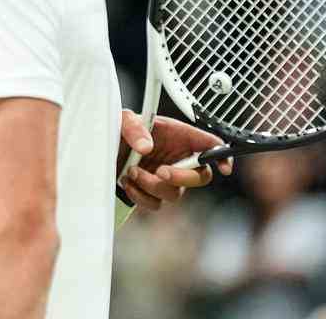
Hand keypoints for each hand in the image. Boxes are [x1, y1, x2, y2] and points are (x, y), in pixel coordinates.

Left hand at [116, 109, 233, 210]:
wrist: (102, 150)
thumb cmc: (119, 131)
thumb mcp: (124, 120)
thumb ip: (135, 127)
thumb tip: (147, 147)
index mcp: (179, 136)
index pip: (210, 145)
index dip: (222, 155)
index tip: (224, 167)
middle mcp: (177, 159)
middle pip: (200, 177)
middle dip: (182, 178)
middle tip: (161, 171)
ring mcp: (166, 179)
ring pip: (175, 194)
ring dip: (153, 186)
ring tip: (132, 171)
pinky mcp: (152, 193)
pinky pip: (155, 204)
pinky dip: (140, 196)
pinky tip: (127, 182)